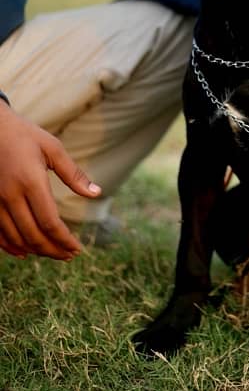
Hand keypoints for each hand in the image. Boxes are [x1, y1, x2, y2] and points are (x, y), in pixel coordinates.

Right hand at [0, 101, 101, 260]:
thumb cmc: (25, 135)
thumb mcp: (53, 149)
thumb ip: (74, 174)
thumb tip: (96, 193)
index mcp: (31, 182)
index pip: (50, 222)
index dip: (64, 240)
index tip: (77, 248)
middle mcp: (11, 195)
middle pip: (33, 235)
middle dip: (54, 250)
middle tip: (70, 255)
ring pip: (16, 238)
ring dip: (36, 251)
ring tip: (54, 254)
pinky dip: (12, 247)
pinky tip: (26, 252)